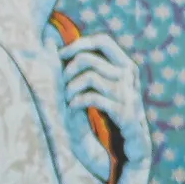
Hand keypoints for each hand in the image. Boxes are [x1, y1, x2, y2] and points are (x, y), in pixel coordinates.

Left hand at [60, 34, 149, 161]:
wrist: (134, 142)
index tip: (62, 56)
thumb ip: (90, 66)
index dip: (79, 45)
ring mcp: (128, 94)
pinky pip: (93, 98)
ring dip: (70, 88)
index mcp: (127, 66)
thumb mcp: (105, 85)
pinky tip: (73, 107)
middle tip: (62, 83)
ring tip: (67, 98)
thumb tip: (50, 41)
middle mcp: (130, 77)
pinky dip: (77, 101)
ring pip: (89, 77)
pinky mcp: (124, 113)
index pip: (103, 41)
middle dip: (68, 70)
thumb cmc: (113, 110)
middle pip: (89, 59)